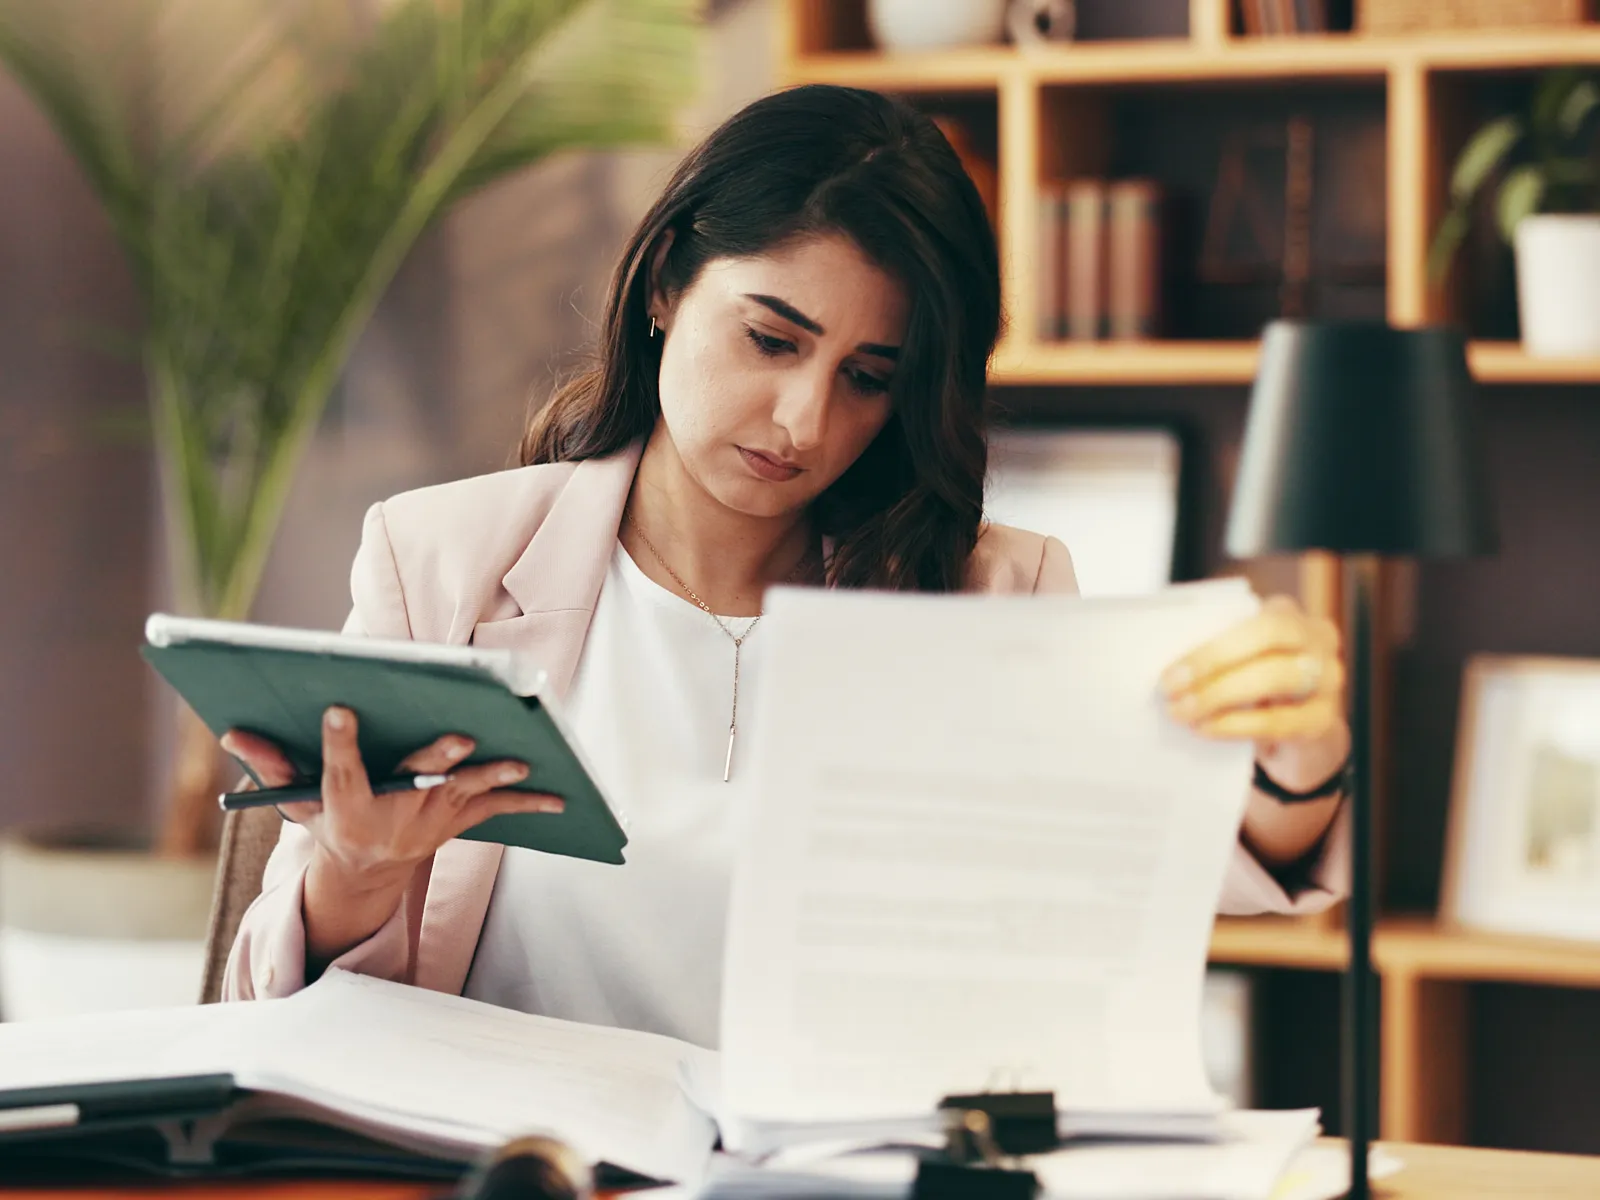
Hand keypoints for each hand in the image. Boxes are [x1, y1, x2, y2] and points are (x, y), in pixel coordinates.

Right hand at [220, 706, 563, 888]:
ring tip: (521, 761)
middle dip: (438, 758)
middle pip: (417, 780)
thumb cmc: (327, 822)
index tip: (338, 709)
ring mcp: (432, 819)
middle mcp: (394, 815)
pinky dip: (529, 802)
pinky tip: (562, 796)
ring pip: (468, 792)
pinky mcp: (459, 820)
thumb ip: (270, 764)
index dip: (338, 742)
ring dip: (495, 776)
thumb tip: (232, 732)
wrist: (365, 874)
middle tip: (460, 735)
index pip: (340, 771)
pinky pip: (498, 809)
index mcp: (348, 806)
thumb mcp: (291, 801)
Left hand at [1159, 595, 1344, 748]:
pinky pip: (1279, 722)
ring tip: (1183, 713)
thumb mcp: (1239, 658)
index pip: (1254, 621)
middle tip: (1169, 692)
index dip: (1213, 648)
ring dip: (1220, 697)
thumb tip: (1172, 667)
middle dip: (1212, 666)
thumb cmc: (1254, 681)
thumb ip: (1217, 650)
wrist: (1297, 728)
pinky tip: (1207, 729)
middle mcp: (1316, 640)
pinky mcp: (1323, 719)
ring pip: (1275, 679)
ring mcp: (1327, 679)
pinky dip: (1237, 726)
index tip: (1171, 672)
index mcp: (1287, 615)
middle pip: (1268, 642)